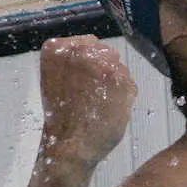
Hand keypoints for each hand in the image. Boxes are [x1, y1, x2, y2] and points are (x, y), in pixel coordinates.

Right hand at [39, 36, 137, 167]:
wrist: (69, 144)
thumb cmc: (61, 115)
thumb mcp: (56, 79)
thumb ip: (73, 61)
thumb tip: (96, 52)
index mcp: (58, 49)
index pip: (87, 42)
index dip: (90, 61)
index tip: (84, 77)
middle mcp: (82, 51)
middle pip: (106, 52)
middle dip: (104, 70)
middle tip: (93, 93)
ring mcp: (104, 65)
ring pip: (120, 68)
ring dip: (115, 84)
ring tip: (98, 103)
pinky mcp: (123, 81)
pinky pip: (130, 84)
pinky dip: (124, 96)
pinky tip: (109, 109)